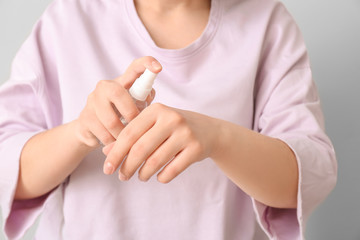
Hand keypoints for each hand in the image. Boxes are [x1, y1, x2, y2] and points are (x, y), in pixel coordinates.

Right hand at [75, 56, 160, 147]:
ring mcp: (92, 101)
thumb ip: (145, 101)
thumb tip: (148, 97)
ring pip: (111, 121)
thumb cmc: (120, 116)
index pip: (134, 67)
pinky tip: (116, 144)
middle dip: (131, 113)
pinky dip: (114, 143)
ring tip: (128, 140)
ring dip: (123, 135)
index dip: (146, 64)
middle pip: (117, 93)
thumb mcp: (135, 107)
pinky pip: (103, 134)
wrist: (91, 132)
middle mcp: (105, 87)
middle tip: (137, 126)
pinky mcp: (84, 118)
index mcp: (122, 82)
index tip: (158, 68)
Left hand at [102, 103, 219, 182]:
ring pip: (155, 161)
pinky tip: (159, 176)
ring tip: (140, 177)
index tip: (107, 168)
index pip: (129, 134)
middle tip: (122, 177)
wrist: (209, 130)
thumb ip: (132, 135)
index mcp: (156, 110)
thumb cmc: (174, 127)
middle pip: (140, 149)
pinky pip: (172, 170)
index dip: (115, 153)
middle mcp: (171, 119)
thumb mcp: (153, 125)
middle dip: (127, 167)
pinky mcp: (196, 148)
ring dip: (143, 174)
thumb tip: (107, 152)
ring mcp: (185, 133)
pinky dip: (162, 177)